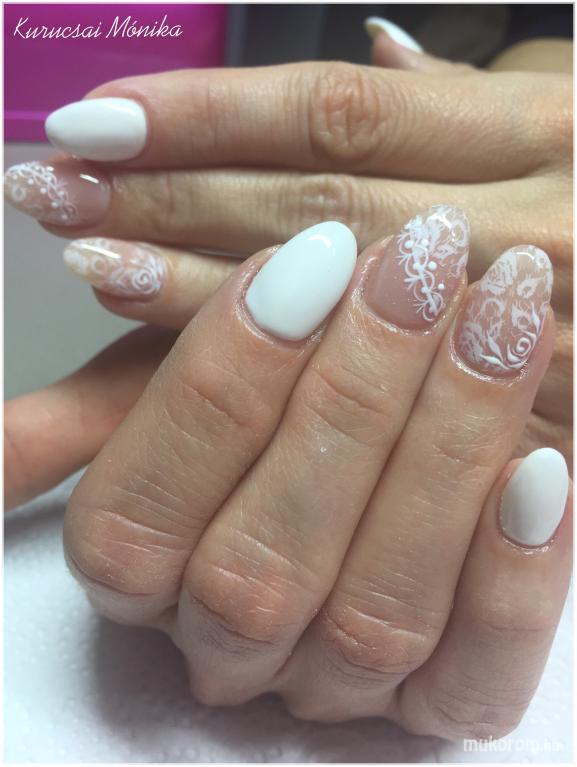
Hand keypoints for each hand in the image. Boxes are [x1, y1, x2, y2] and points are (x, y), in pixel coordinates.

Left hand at [5, 54, 571, 467]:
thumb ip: (471, 91)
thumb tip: (370, 46)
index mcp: (546, 133)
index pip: (341, 114)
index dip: (210, 113)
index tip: (96, 117)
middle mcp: (535, 229)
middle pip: (315, 212)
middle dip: (173, 198)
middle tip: (55, 189)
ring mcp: (535, 341)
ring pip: (340, 322)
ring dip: (201, 296)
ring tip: (93, 264)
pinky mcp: (544, 426)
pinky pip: (395, 414)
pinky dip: (291, 393)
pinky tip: (202, 369)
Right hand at [62, 213, 570, 735]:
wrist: (361, 461)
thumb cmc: (257, 410)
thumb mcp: (180, 380)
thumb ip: (126, 358)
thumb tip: (88, 282)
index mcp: (142, 575)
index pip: (143, 511)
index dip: (221, 382)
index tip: (306, 261)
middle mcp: (232, 642)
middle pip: (263, 566)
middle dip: (349, 400)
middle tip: (417, 266)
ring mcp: (337, 683)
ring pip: (378, 615)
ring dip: (445, 454)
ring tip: (500, 316)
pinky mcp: (440, 702)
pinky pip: (474, 684)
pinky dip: (510, 579)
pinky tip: (543, 468)